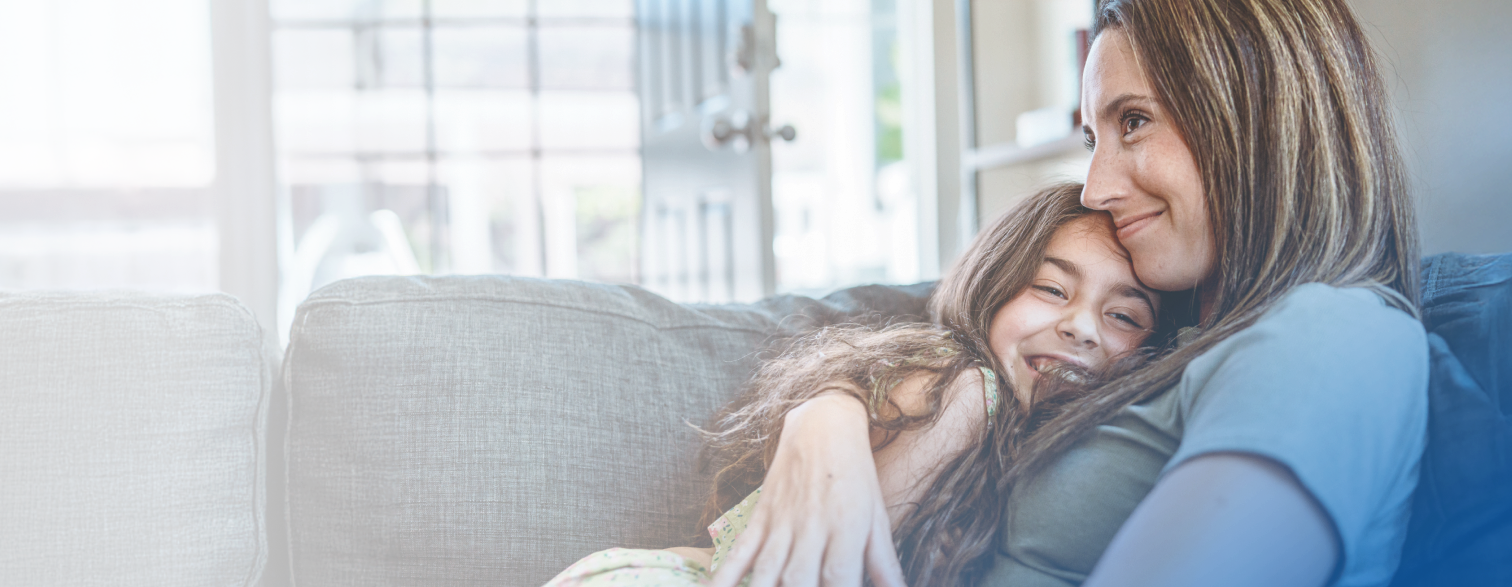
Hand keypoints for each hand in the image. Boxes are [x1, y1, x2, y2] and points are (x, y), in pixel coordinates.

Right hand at [708, 393, 906, 586]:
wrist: (823, 426)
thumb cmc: (856, 476)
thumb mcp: (878, 518)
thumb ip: (884, 563)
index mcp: (847, 530)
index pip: (839, 580)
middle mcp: (812, 530)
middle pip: (798, 583)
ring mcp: (781, 524)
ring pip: (765, 573)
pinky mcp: (760, 517)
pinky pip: (738, 553)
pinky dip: (724, 578)